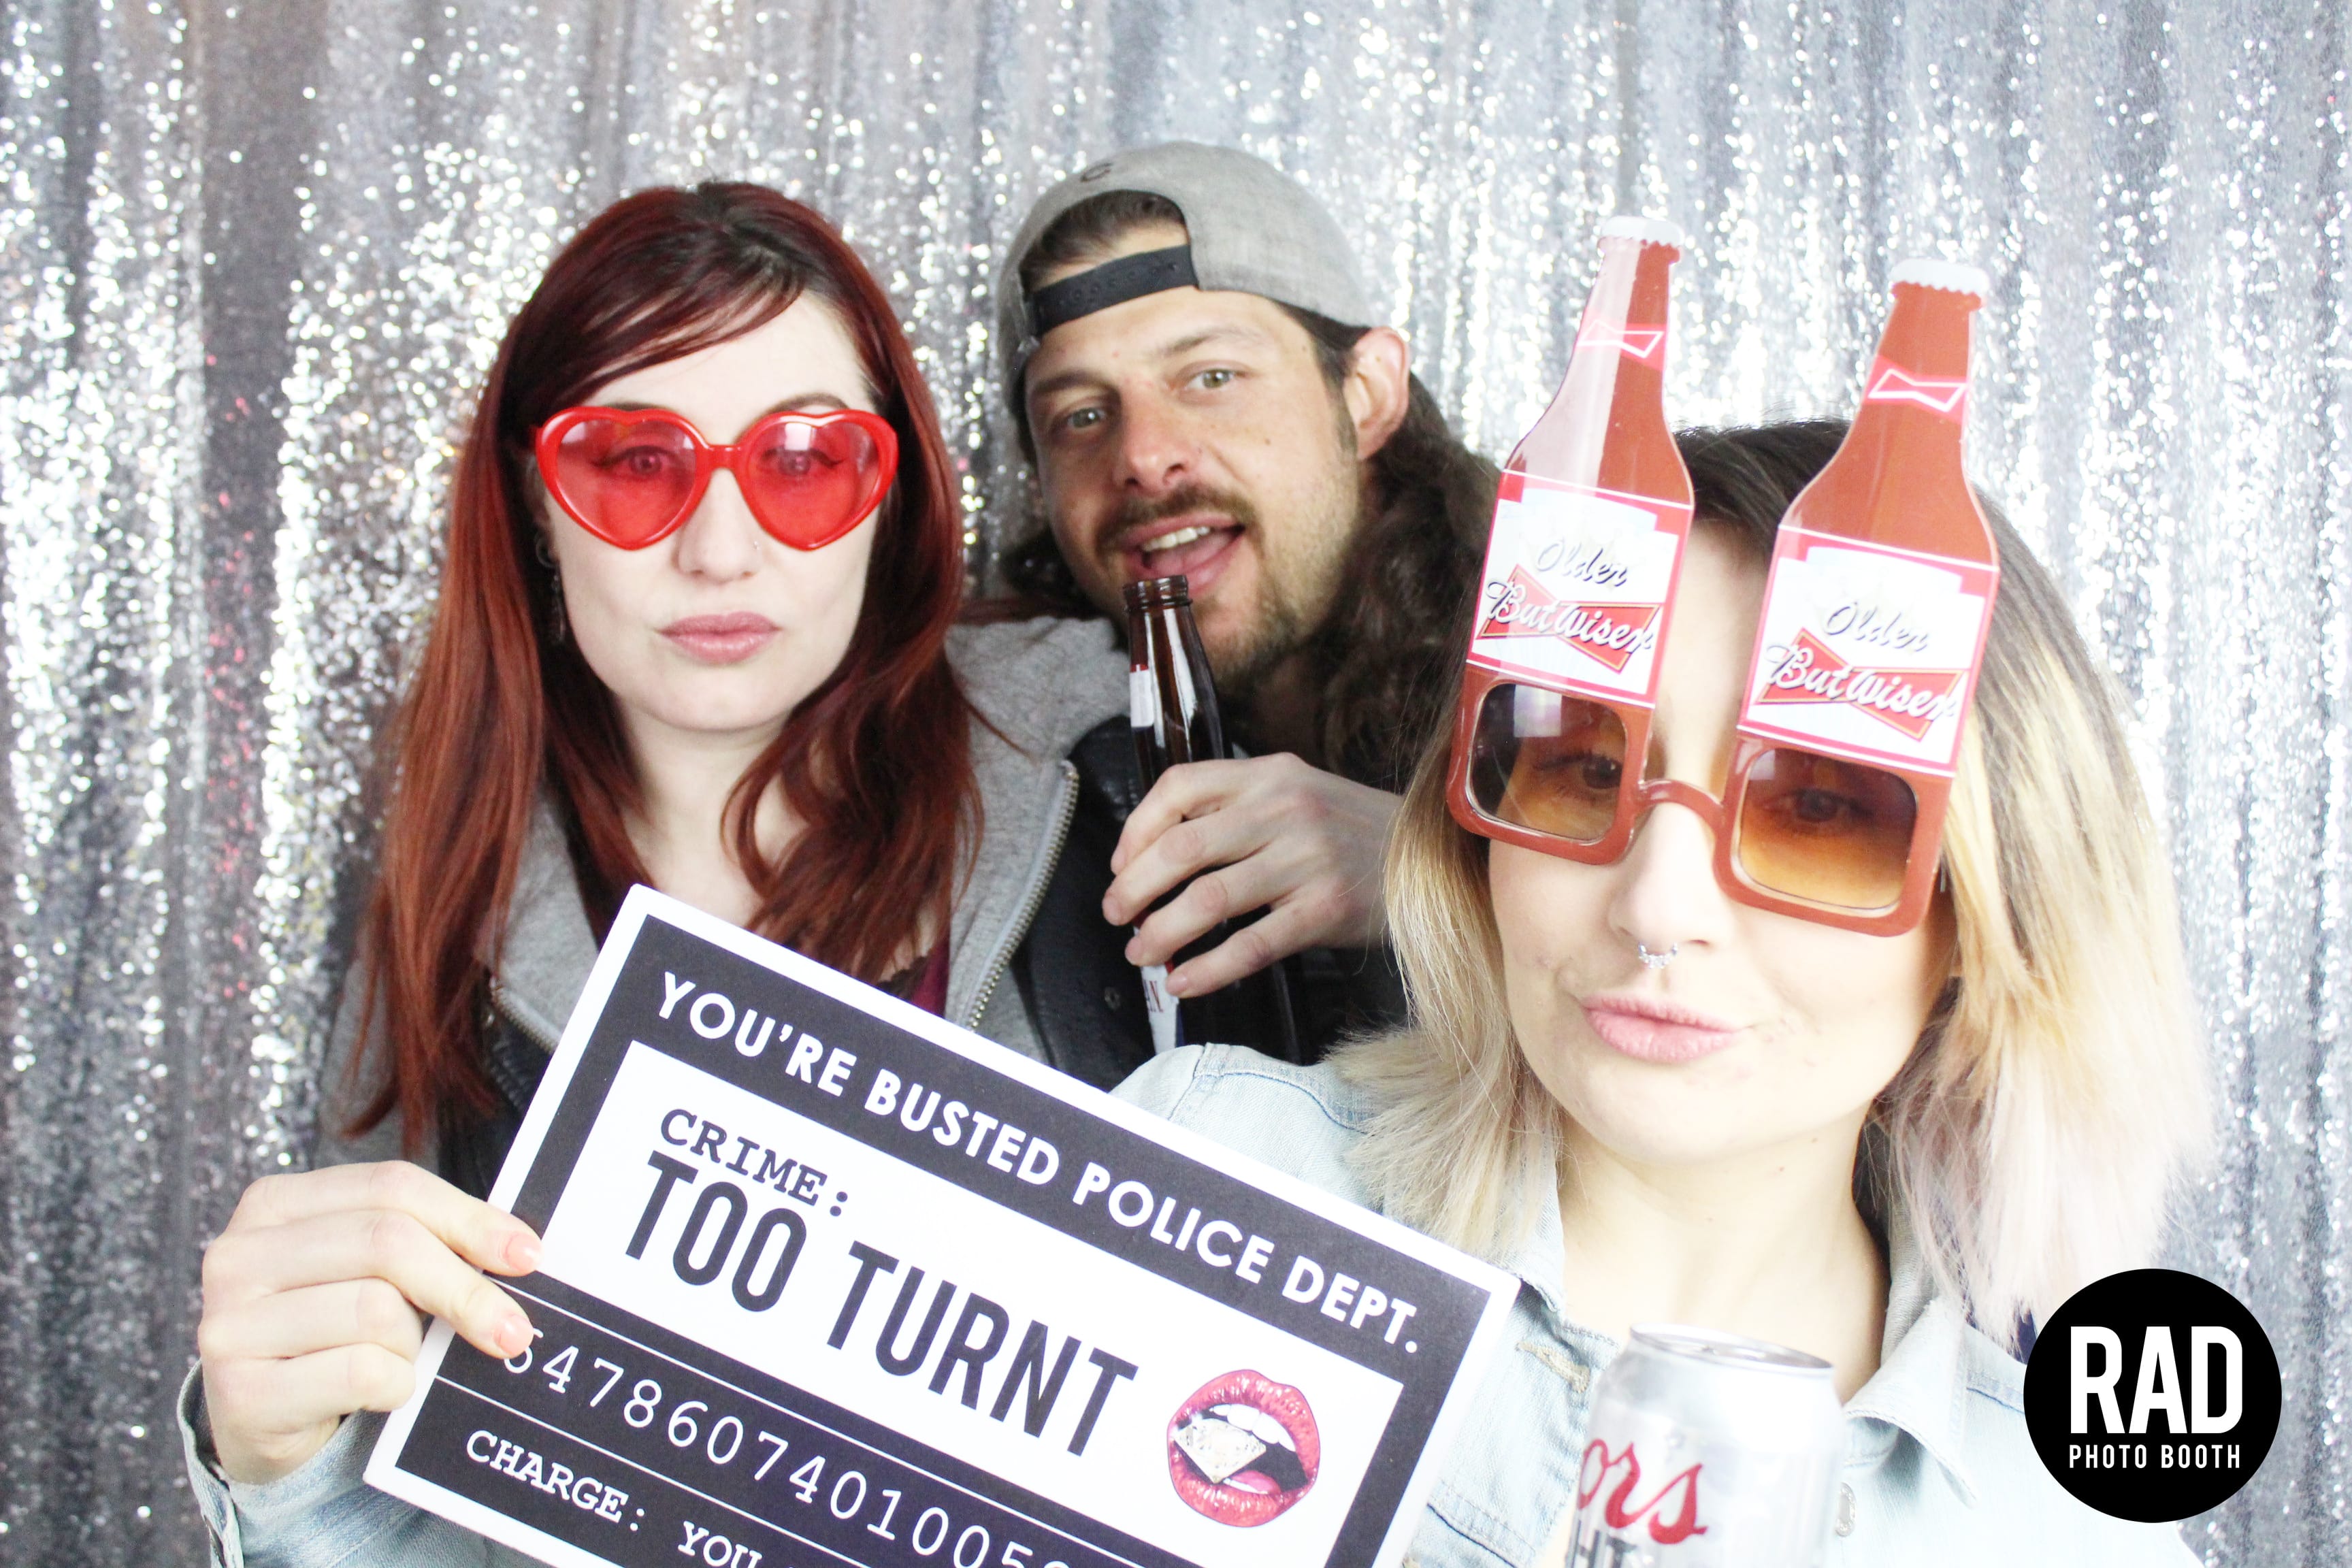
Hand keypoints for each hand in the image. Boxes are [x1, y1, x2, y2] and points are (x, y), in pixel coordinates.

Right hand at [198, 1161, 543, 1484]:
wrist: (263, 1424)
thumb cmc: (329, 1335)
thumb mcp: (368, 1272)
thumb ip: (424, 1242)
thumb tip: (519, 1251)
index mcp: (274, 1203)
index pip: (391, 1186)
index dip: (469, 1218)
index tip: (527, 1255)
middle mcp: (239, 1254)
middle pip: (388, 1243)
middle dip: (465, 1288)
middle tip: (513, 1329)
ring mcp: (230, 1323)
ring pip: (376, 1311)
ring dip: (414, 1346)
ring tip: (404, 1362)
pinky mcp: (239, 1392)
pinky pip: (359, 1373)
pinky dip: (394, 1386)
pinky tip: (382, 1392)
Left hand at [1102, 754, 1399, 995]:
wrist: (1436, 862)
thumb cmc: (1353, 835)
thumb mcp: (1298, 796)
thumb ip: (1237, 810)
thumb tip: (1157, 858)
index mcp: (1269, 773)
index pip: (1178, 787)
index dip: (1135, 830)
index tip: (1121, 866)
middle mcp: (1284, 808)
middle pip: (1181, 847)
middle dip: (1134, 889)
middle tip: (1116, 916)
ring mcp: (1307, 858)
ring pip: (1207, 898)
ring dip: (1160, 933)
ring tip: (1142, 954)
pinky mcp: (1326, 908)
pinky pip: (1251, 944)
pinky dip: (1208, 969)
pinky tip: (1185, 982)